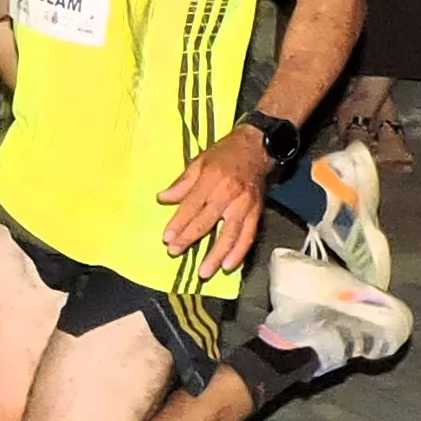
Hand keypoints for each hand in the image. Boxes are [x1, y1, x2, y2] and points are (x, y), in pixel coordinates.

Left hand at [157, 130, 271, 281]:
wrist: (257, 148)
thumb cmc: (224, 155)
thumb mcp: (199, 161)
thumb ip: (182, 183)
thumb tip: (162, 198)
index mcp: (211, 179)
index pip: (192, 205)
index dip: (179, 222)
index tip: (167, 237)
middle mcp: (228, 194)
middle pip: (207, 221)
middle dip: (189, 238)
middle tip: (174, 252)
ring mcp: (244, 205)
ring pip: (229, 234)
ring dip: (216, 254)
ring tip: (204, 271)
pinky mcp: (256, 213)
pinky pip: (248, 236)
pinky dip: (239, 253)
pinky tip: (228, 266)